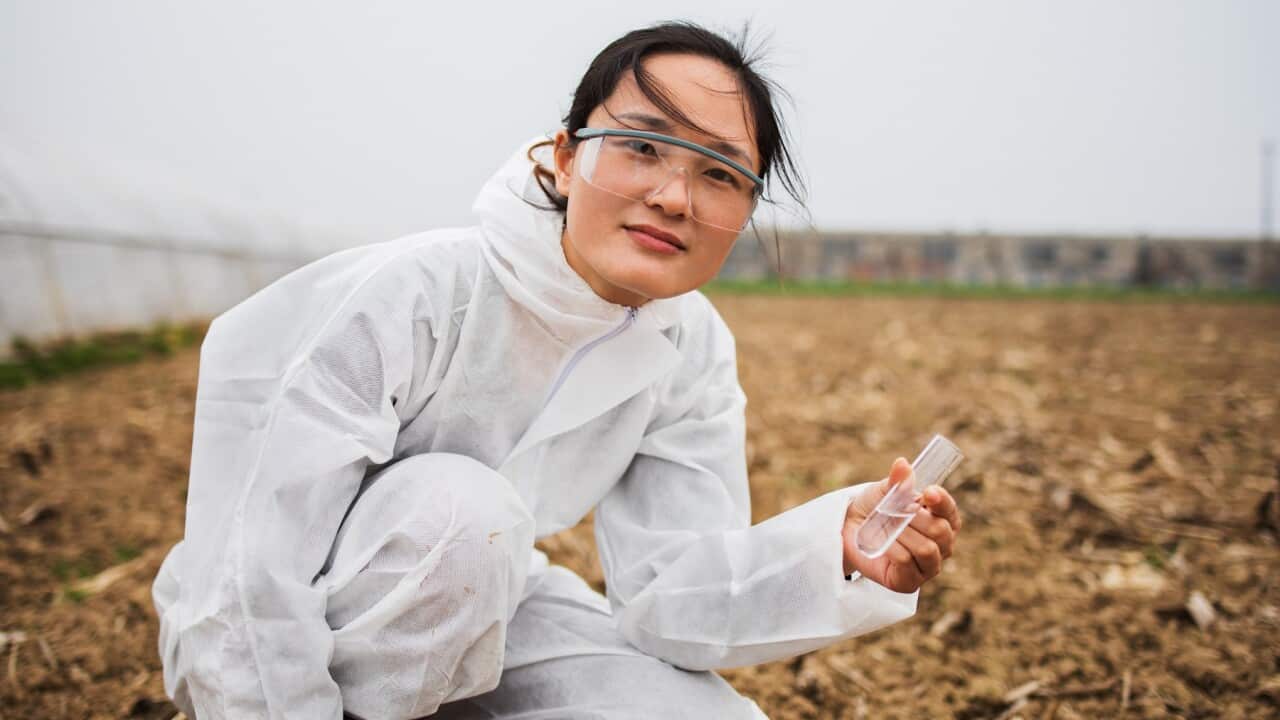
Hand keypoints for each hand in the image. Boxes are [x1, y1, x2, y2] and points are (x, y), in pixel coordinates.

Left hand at [841, 457, 961, 592]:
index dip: (942, 501)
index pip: (950, 511)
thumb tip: (902, 464)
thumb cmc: (874, 510)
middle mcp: (941, 545)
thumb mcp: (883, 492)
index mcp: (942, 520)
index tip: (927, 492)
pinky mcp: (909, 582)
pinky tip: (882, 543)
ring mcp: (928, 566)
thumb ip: (896, 481)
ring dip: (903, 534)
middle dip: (915, 519)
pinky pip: (907, 564)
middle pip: (941, 532)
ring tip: (885, 526)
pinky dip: (892, 549)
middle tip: (894, 511)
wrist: (848, 531)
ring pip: (927, 549)